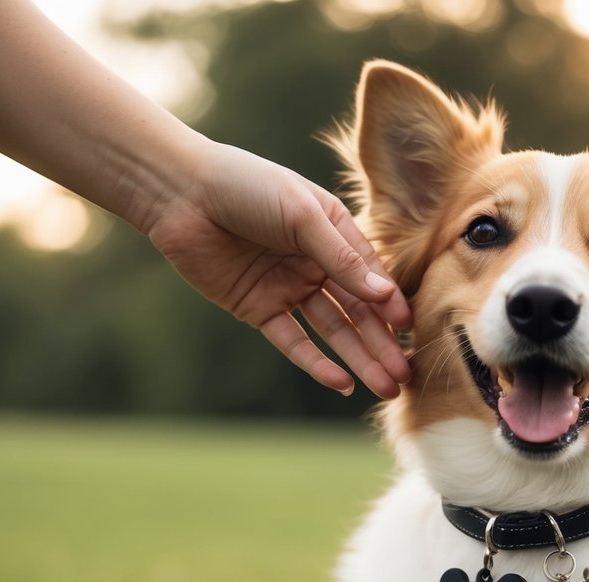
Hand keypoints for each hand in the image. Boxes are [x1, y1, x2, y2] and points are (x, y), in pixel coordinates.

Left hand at [145, 141, 411, 397]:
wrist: (180, 194)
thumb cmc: (246, 186)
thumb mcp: (301, 215)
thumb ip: (342, 258)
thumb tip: (384, 295)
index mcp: (334, 233)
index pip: (371, 276)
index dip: (389, 304)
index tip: (408, 330)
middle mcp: (316, 264)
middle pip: (356, 311)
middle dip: (381, 343)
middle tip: (403, 376)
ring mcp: (288, 288)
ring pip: (332, 331)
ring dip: (358, 358)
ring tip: (384, 387)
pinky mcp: (259, 309)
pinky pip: (293, 341)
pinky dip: (315, 362)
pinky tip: (340, 383)